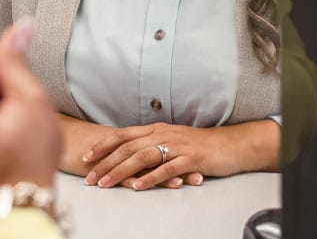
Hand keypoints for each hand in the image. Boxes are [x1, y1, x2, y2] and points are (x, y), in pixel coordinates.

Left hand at [57, 114, 202, 188]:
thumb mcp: (171, 140)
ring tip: (106, 183)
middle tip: (89, 178)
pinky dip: (151, 178)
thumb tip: (128, 154)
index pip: (122, 135)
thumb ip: (151, 144)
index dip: (103, 145)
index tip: (85, 157)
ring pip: (143, 157)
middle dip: (105, 163)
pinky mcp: (191, 158)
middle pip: (128, 147)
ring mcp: (177, 145)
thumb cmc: (200, 145)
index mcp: (156, 129)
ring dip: (121, 171)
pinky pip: (167, 168)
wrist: (231, 145)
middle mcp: (163, 134)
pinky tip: (138, 186)